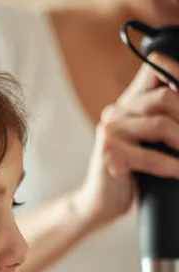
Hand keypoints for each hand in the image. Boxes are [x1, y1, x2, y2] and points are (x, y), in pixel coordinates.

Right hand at [75, 54, 178, 228]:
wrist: (100, 204)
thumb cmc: (132, 175)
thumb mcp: (150, 143)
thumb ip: (165, 121)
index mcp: (127, 104)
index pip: (155, 67)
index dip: (178, 73)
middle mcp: (116, 112)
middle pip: (163, 97)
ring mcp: (110, 131)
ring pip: (160, 124)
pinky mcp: (109, 153)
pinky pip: (151, 156)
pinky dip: (173, 166)